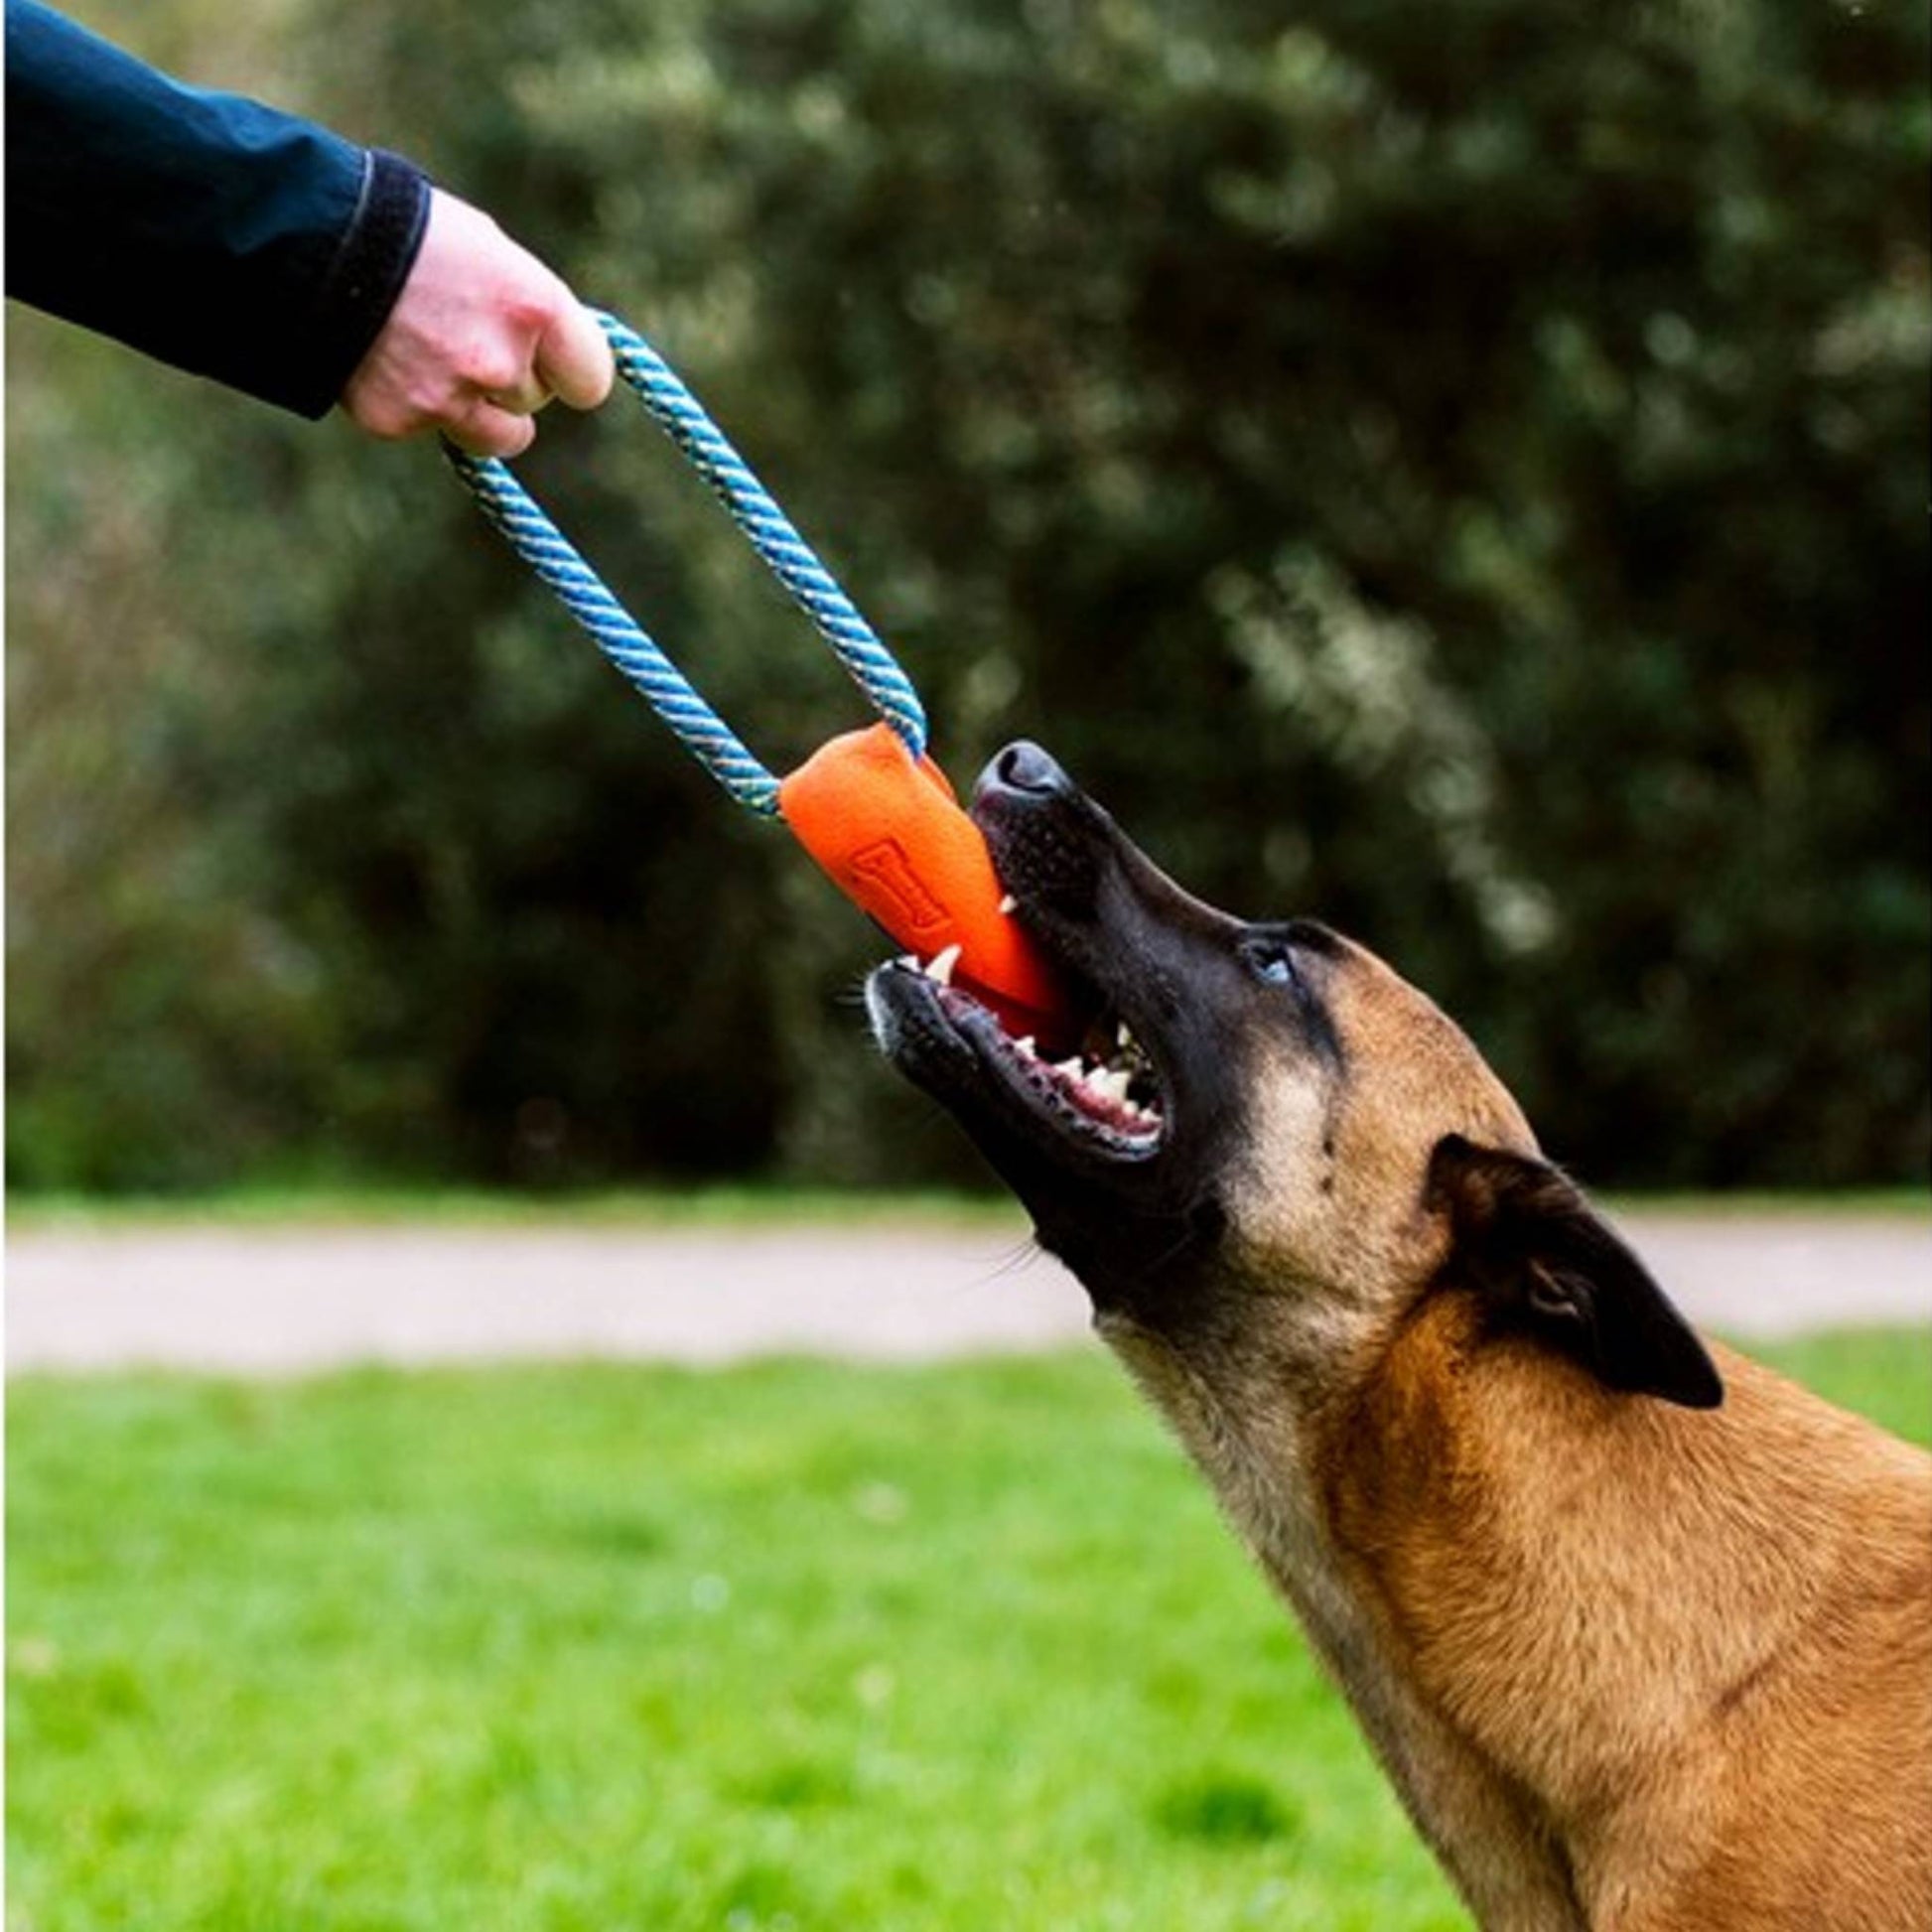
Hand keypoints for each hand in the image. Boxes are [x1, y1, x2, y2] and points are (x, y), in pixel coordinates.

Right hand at [340, 188, 613, 455]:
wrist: (307, 238)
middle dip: (511, 380)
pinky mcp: (401, 421)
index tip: (557, 366)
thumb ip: (525, 307)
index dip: (572, 372)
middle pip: (534, 401)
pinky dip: (415, 404)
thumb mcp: (486, 251)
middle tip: (465, 335)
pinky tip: (386, 358)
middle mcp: (499, 362)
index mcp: (533, 308)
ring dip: (476, 410)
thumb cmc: (406, 230)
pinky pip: (430, 428)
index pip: (591, 379)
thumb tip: (552, 349)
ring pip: (494, 435)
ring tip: (433, 357)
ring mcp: (449, 398)